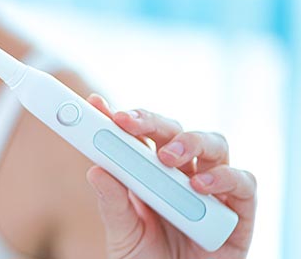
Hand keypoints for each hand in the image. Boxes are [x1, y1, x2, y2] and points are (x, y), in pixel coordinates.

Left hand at [84, 94, 255, 258]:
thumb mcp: (123, 234)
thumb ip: (112, 204)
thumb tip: (96, 169)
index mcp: (149, 174)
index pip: (137, 136)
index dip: (120, 117)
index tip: (97, 105)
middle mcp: (182, 175)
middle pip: (173, 132)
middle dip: (150, 121)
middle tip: (128, 122)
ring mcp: (213, 189)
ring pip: (212, 144)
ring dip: (189, 141)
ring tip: (167, 157)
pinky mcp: (239, 212)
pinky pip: (243, 182)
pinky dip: (226, 178)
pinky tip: (201, 186)